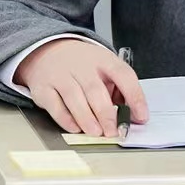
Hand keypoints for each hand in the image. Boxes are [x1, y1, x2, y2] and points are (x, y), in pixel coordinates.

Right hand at [14, 39, 148, 137]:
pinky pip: (55, 106)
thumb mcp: (104, 67)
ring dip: (87, 118)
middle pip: (96, 90)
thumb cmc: (83, 65)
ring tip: (97, 132)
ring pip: (74, 98)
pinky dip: (66, 119)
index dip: (135, 96)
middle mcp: (82, 66)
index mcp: (103, 59)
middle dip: (106, 114)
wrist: (47, 52)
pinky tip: (76, 128)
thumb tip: (132, 114)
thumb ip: (118, 89)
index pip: (123, 75)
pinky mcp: (43, 88)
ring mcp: (60, 76)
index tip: (141, 116)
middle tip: (114, 131)